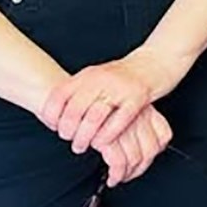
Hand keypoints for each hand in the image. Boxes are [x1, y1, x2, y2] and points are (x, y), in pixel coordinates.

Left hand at [41, 49, 183, 154]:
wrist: (155, 61)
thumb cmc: (124, 75)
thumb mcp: (96, 78)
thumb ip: (77, 92)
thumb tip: (54, 113)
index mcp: (88, 75)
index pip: (59, 95)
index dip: (51, 115)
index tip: (52, 126)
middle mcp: (102, 79)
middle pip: (74, 109)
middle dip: (68, 130)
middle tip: (69, 138)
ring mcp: (120, 88)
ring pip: (94, 117)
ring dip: (85, 137)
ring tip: (82, 145)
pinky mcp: (137, 98)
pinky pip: (119, 121)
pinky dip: (107, 136)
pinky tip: (103, 143)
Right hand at [92, 105, 172, 186]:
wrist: (63, 93)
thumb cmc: (88, 103)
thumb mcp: (117, 108)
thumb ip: (136, 122)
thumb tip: (155, 147)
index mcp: (143, 109)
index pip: (162, 137)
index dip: (153, 156)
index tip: (140, 166)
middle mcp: (136, 116)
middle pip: (150, 150)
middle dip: (138, 169)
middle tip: (127, 176)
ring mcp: (122, 126)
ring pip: (135, 158)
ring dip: (126, 173)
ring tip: (117, 177)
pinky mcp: (105, 137)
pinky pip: (118, 162)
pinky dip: (116, 174)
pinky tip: (111, 177)